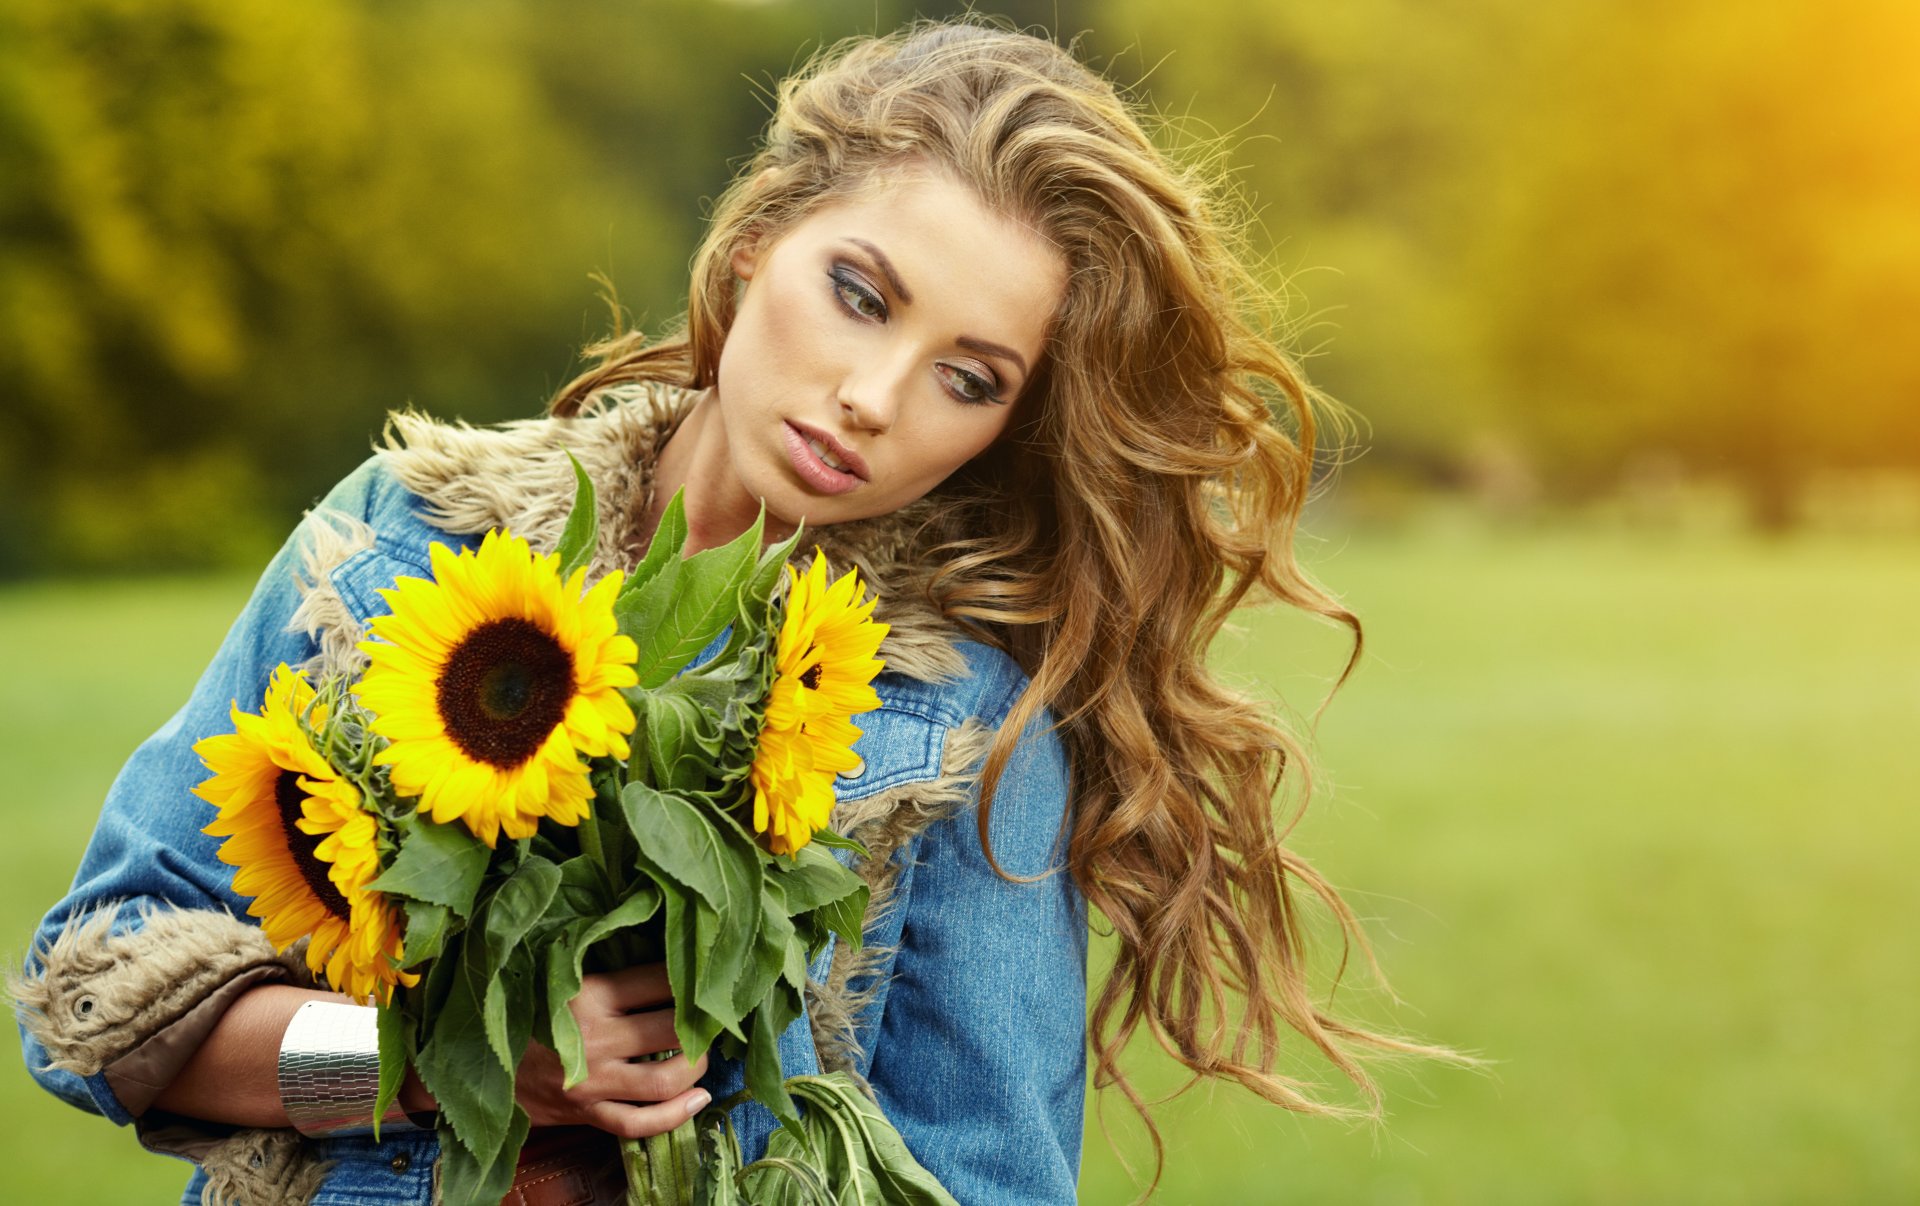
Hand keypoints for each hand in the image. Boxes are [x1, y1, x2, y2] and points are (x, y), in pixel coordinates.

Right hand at [511, 964, 710, 1138]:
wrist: (480, 1063)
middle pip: (672, 1029)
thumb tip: (662, 950)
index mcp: (588, 994)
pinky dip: (675, 1115)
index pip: (659, 981)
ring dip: (696, 1067)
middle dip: (700, 1024)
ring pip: (664, 1079)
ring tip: (702, 1055)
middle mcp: (595, 1038)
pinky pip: (639, 1123)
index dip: (690, 979)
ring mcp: (592, 1081)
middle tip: (707, 1019)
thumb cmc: (526, 1012)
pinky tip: (698, 1099)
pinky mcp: (588, 1113)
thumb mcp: (558, 978)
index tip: (703, 977)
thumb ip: (605, 970)